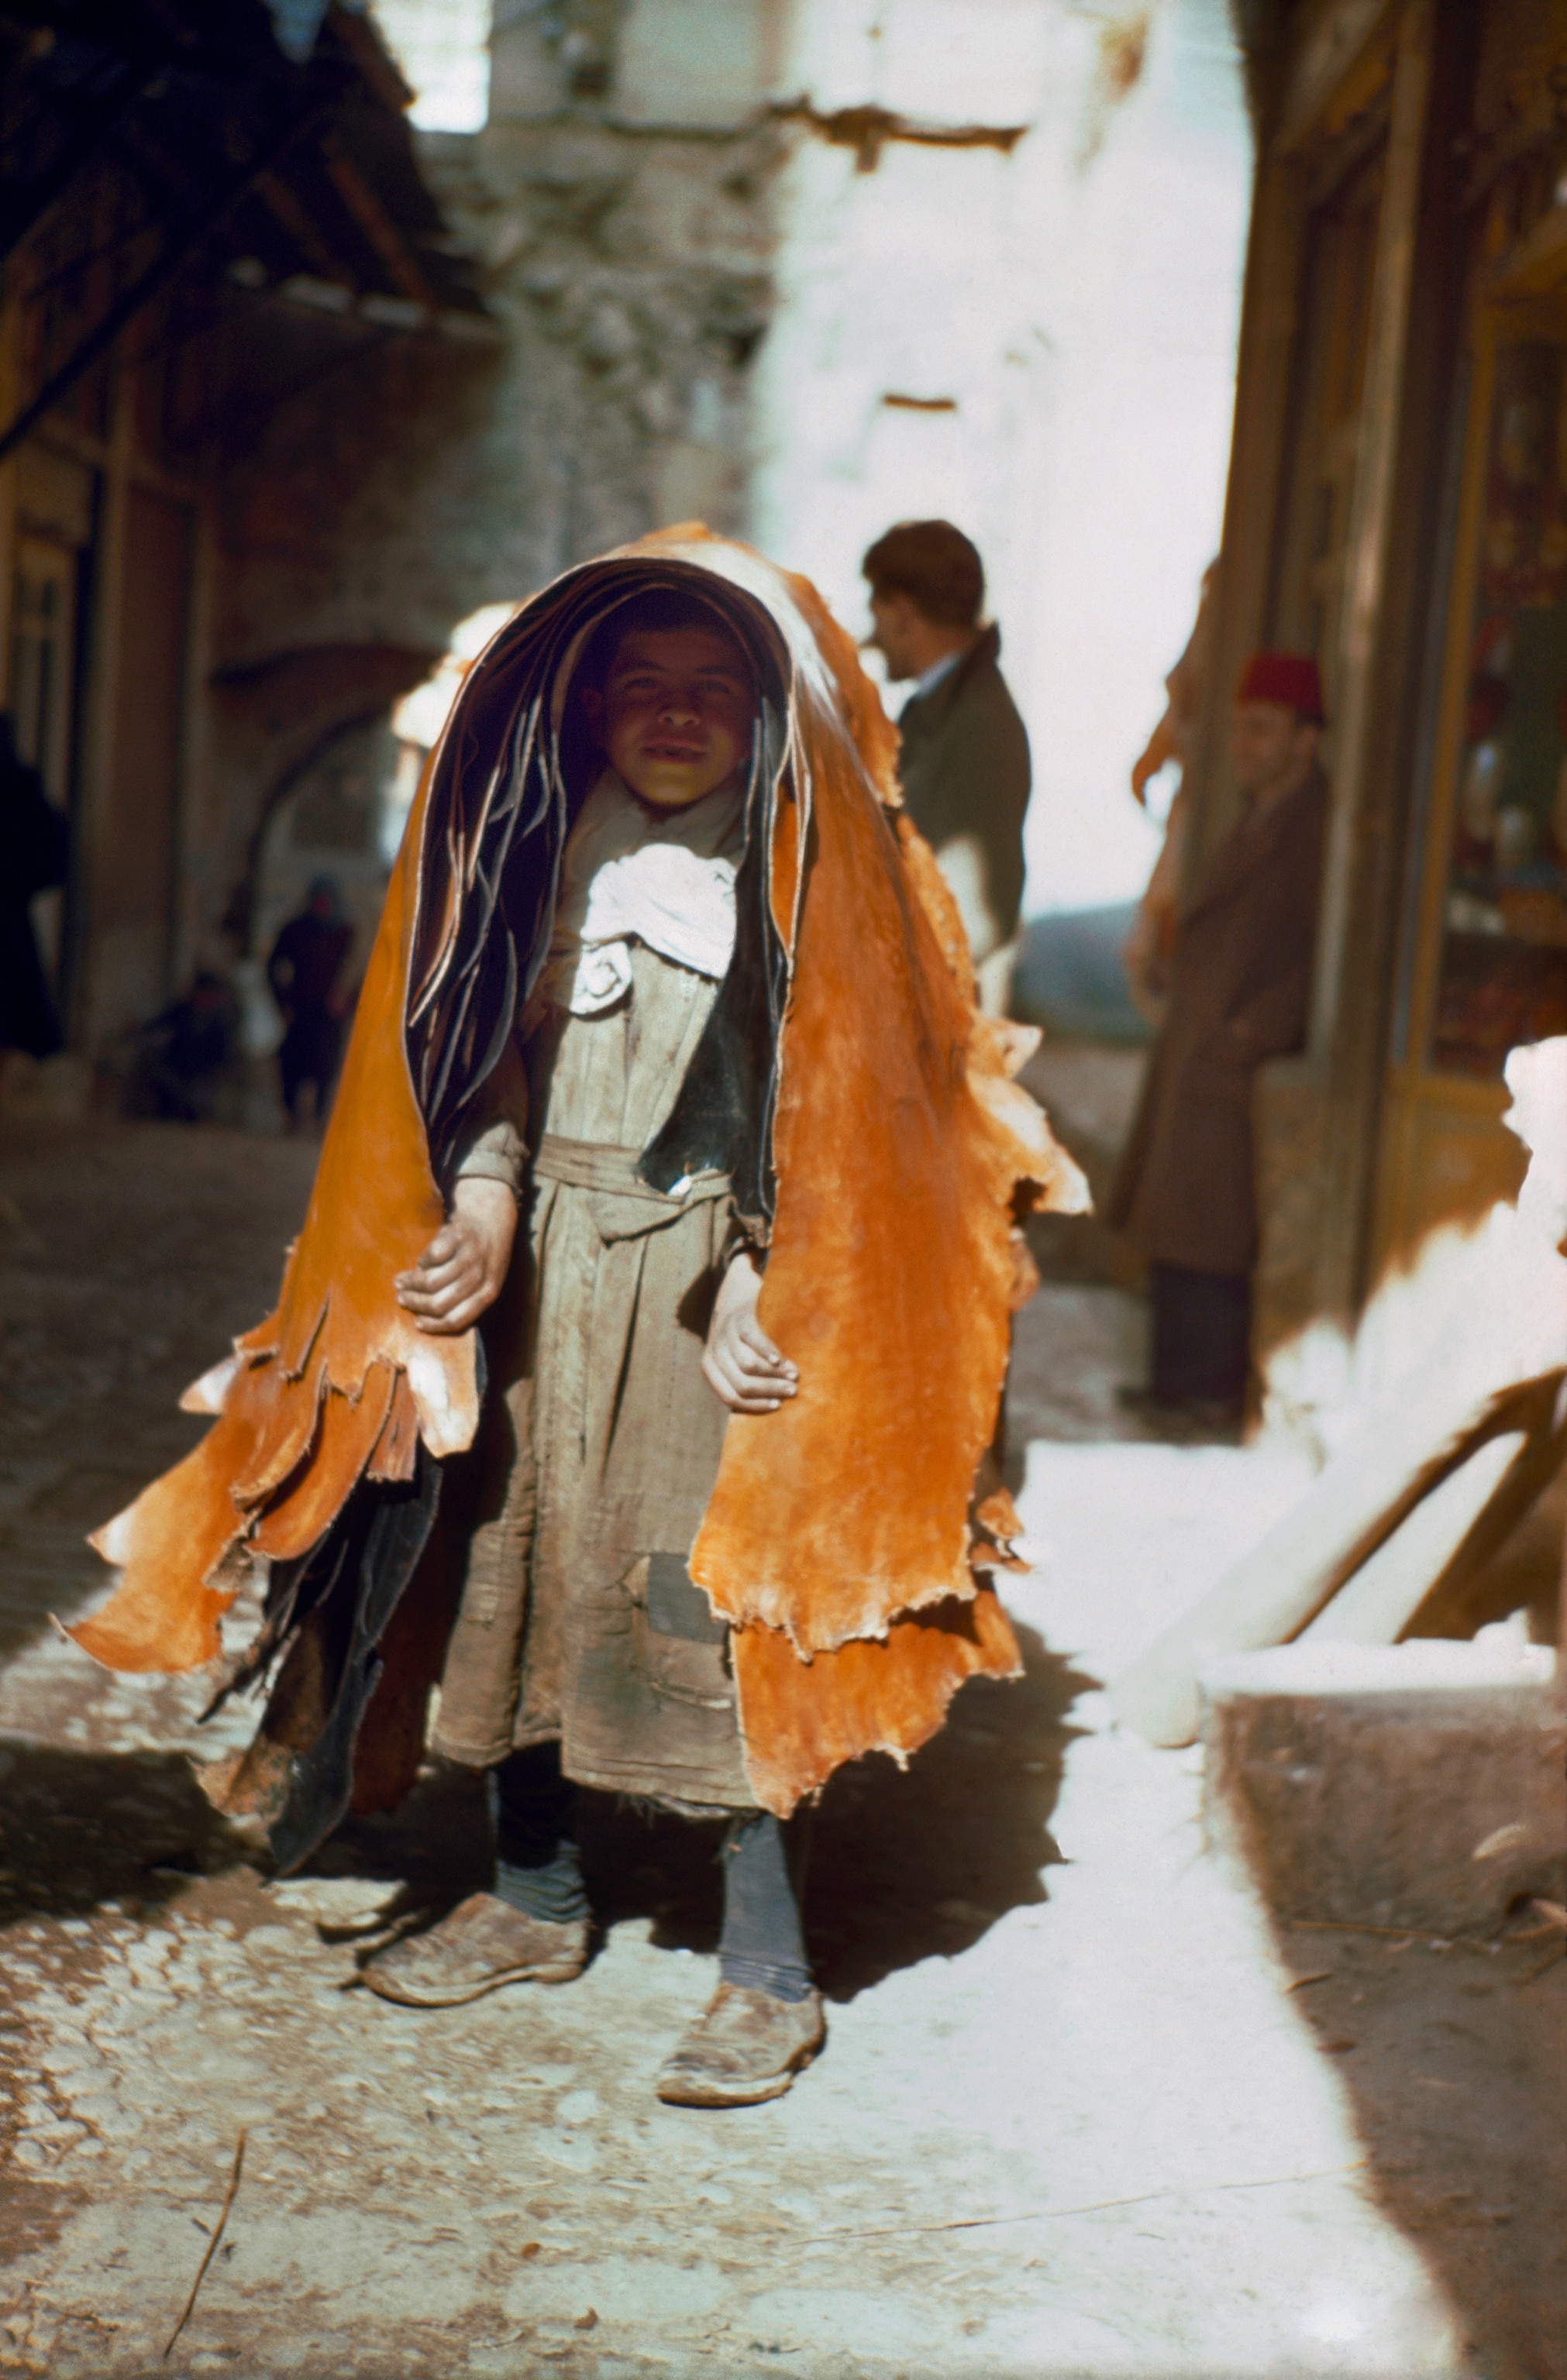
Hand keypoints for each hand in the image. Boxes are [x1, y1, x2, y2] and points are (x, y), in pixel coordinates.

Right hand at [394, 1176, 515, 1334]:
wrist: (492, 1216)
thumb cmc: (483, 1256)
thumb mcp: (485, 1280)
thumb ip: (465, 1299)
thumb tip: (428, 1318)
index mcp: (489, 1292)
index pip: (457, 1320)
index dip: (433, 1325)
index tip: (417, 1323)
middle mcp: (480, 1276)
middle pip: (439, 1303)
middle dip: (415, 1304)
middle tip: (401, 1299)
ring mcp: (469, 1256)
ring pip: (431, 1282)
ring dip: (410, 1284)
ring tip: (400, 1282)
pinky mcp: (457, 1236)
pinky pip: (431, 1257)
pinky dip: (422, 1261)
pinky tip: (421, 1262)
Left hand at [702, 1250, 797, 1413]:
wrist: (736, 1288)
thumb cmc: (741, 1332)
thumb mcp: (733, 1355)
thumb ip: (744, 1376)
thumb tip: (774, 1402)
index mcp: (710, 1367)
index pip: (729, 1397)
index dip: (755, 1405)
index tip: (777, 1406)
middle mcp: (714, 1352)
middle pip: (741, 1384)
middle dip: (769, 1391)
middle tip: (792, 1391)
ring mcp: (725, 1334)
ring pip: (748, 1366)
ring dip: (774, 1374)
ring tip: (793, 1374)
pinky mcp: (739, 1317)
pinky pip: (753, 1340)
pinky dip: (767, 1352)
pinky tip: (781, 1359)